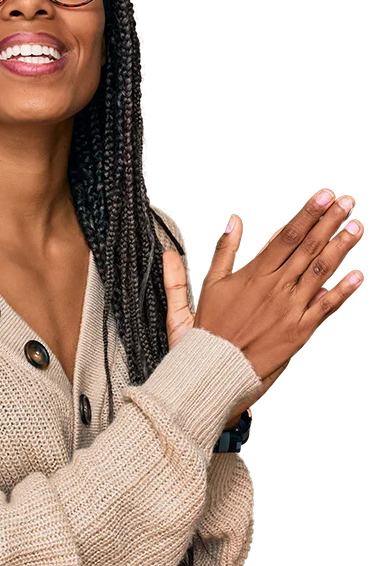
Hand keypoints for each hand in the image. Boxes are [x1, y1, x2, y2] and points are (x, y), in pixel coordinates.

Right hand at [162, 196, 360, 415]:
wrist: (214, 368)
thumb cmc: (209, 330)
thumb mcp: (209, 285)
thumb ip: (223, 251)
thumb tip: (232, 221)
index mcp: (254, 274)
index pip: (286, 237)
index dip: (307, 215)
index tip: (322, 197)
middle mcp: (276, 288)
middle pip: (308, 248)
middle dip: (329, 222)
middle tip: (345, 202)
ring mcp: (290, 308)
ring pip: (320, 271)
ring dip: (341, 247)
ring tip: (356, 227)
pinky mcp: (299, 330)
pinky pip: (325, 307)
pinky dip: (343, 290)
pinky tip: (357, 275)